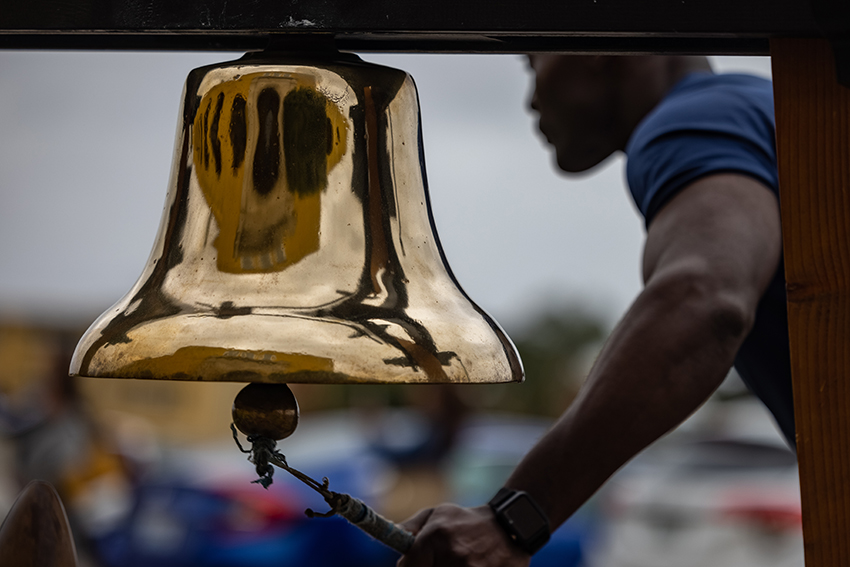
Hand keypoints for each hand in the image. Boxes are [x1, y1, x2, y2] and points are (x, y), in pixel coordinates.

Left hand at [396, 504, 530, 566]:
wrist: (509, 526)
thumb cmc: (467, 521)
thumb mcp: (438, 514)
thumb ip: (410, 528)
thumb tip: (389, 538)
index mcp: (437, 536)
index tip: (414, 566)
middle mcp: (453, 555)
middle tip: (438, 561)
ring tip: (459, 562)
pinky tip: (473, 564)